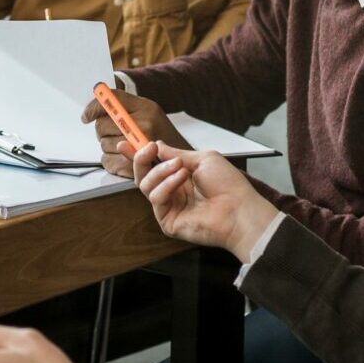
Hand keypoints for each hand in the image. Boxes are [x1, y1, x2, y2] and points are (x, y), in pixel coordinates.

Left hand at [80, 88, 188, 175]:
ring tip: (125, 146)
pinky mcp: (134, 167)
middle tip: (115, 133)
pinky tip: (123, 158)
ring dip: (108, 146)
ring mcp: (140, 146)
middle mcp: (144, 125)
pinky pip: (106, 160)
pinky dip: (110, 160)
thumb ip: (123, 104)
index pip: (112, 99)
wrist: (180, 160)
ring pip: (103, 144)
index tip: (86, 116)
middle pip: (102, 125)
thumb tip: (95, 98)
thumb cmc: (160, 134)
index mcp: (146, 108)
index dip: (94, 107)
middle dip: (103, 130)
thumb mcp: (148, 110)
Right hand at [132, 141, 280, 256]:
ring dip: (160, 172)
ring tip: (180, 168)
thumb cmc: (228, 185)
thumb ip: (176, 153)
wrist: (238, 208)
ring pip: (145, 185)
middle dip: (140, 159)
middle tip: (148, 149)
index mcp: (180, 176)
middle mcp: (172, 191)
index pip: (152, 165)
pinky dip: (166, 185)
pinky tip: (181, 180)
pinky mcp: (167, 220)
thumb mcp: (202, 159)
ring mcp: (169, 206)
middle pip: (142, 175)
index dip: (137, 155)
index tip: (125, 142)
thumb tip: (157, 145)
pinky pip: (156, 198)